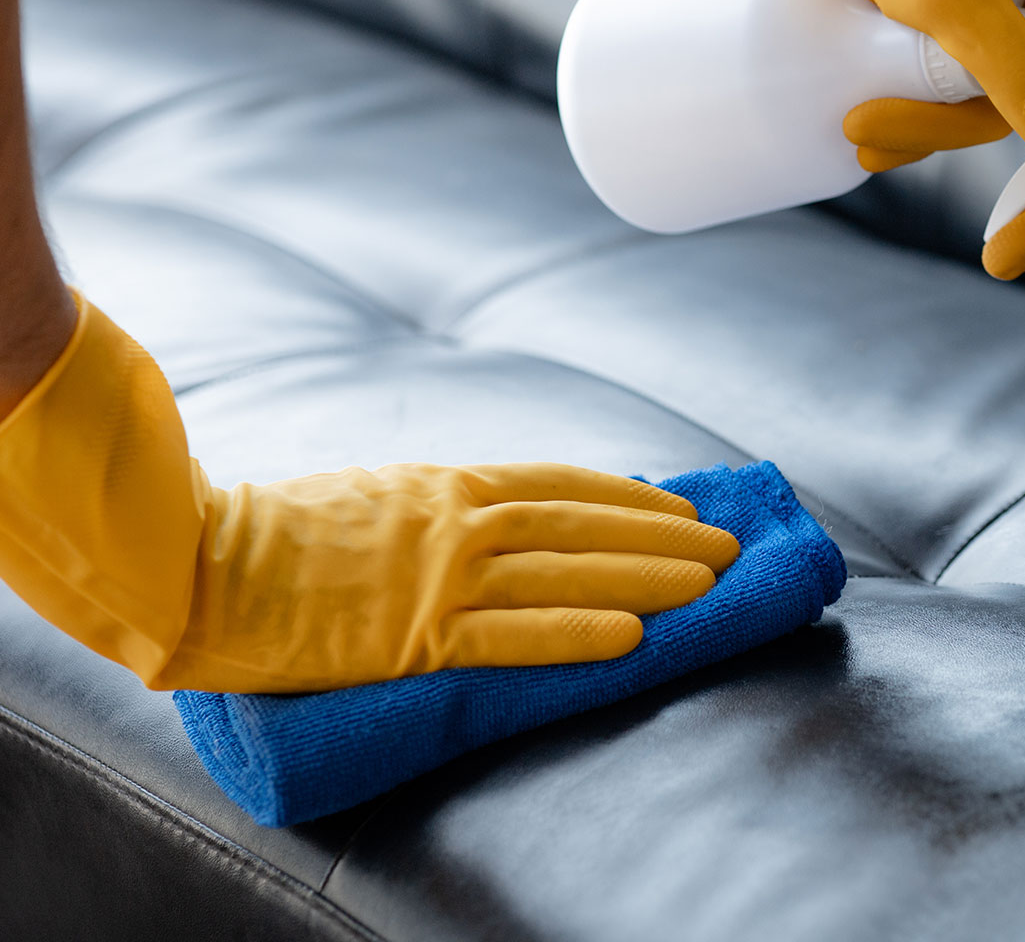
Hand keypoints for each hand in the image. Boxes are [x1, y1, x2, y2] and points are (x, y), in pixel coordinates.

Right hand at [155, 462, 737, 693]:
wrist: (202, 561)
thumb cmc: (282, 530)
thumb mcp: (382, 491)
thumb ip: (444, 503)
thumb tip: (502, 513)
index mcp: (450, 483)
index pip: (565, 484)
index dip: (630, 497)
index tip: (680, 509)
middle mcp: (460, 521)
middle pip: (586, 525)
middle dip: (662, 536)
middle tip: (725, 547)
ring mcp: (441, 577)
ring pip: (569, 575)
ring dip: (646, 580)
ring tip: (707, 588)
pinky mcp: (416, 635)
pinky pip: (515, 636)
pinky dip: (578, 636)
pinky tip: (633, 639)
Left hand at [560, 0, 1024, 278]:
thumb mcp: (956, 1)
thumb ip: (1018, 75)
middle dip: (1014, 189)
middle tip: (999, 261)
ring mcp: (989, 19)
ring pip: (981, 115)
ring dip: (927, 140)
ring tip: (860, 133)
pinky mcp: (937, 26)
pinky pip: (939, 98)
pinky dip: (908, 122)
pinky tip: (862, 130)